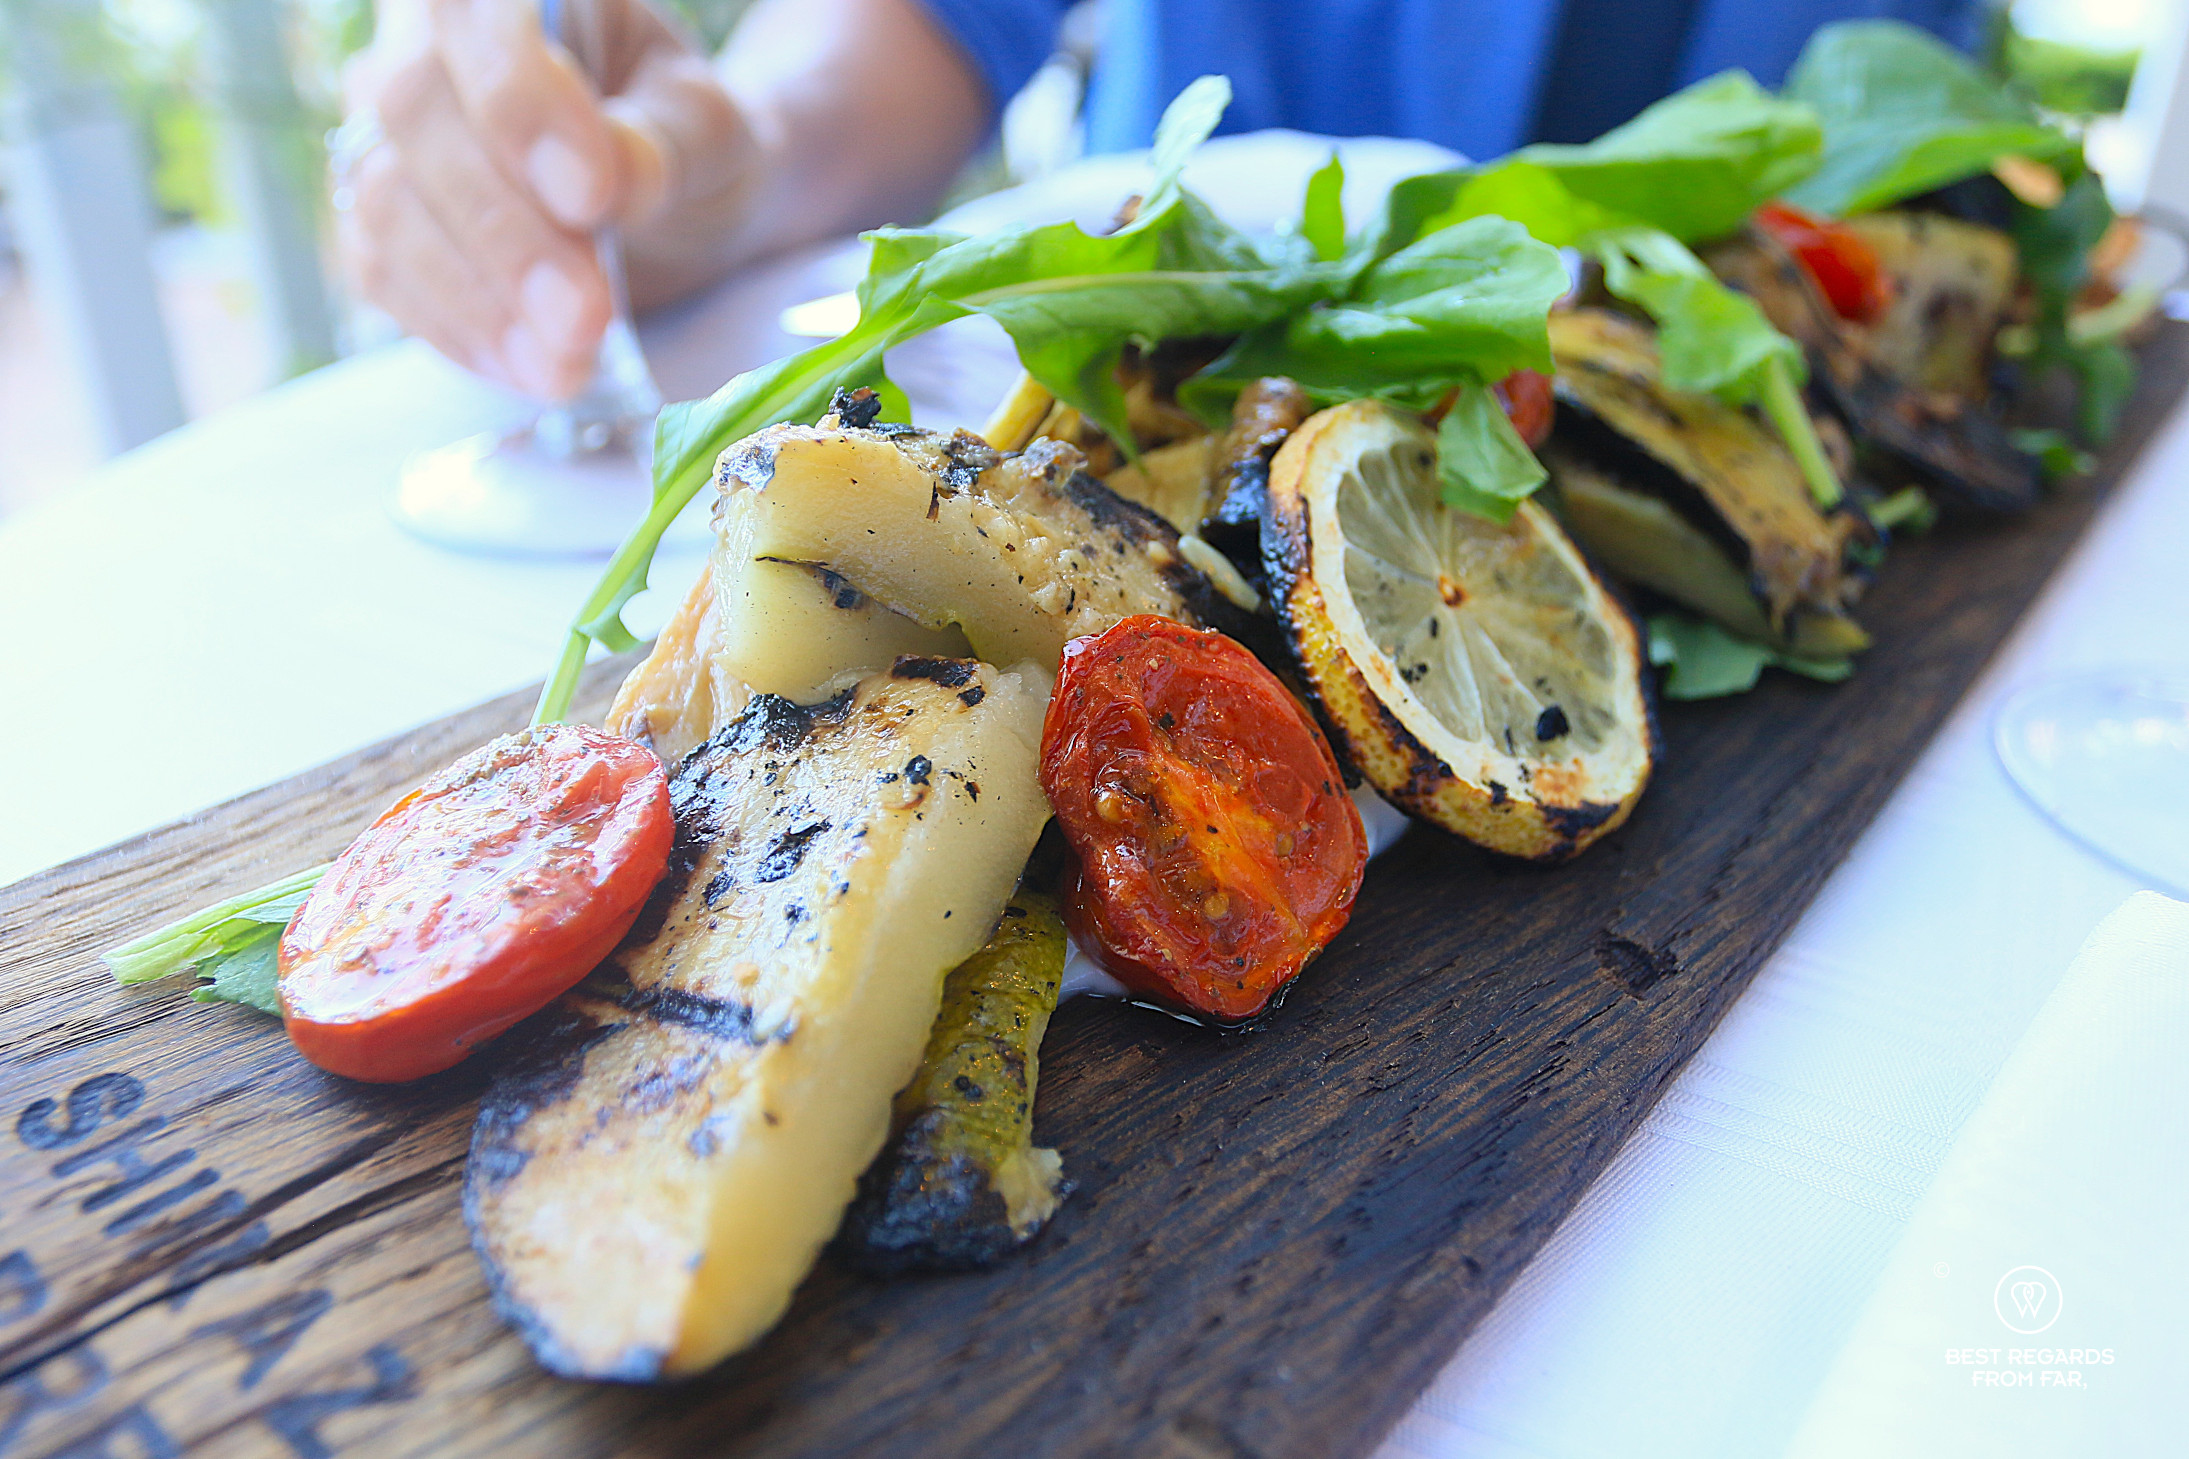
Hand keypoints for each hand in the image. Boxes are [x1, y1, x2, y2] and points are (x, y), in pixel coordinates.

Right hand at [335, 0, 750, 399]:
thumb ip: (664, 141)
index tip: (593, 199)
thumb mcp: (709, 130)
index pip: (482, 21)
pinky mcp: (377, 220)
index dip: (524, 109)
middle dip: (506, 231)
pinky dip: (458, 331)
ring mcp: (384, 130)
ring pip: (386, 203)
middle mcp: (421, 39)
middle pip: (416, 115)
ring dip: (477, 298)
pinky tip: (532, 370)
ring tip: (569, 364)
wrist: (676, 200)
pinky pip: (383, 273)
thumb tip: (610, 182)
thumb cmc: (688, 142)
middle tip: (586, 317)